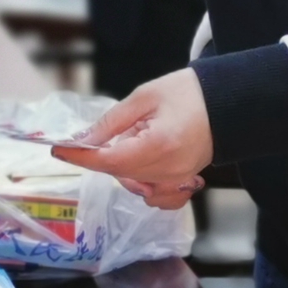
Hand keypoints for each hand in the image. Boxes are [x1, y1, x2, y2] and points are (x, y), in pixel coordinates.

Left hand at [47, 68, 211, 207]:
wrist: (229, 102)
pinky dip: (141, 184)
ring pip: (132, 183)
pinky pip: (154, 195)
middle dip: (102, 154)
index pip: (108, 160)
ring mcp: (177, 181)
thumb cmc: (188, 92)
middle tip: (110, 129)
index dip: (80, 156)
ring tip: (136, 135)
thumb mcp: (144, 97)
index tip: (58, 149)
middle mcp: (168, 171)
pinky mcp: (182, 183)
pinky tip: (141, 163)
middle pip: (118, 173)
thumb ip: (111, 122)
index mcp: (158, 146)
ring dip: (121, 164)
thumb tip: (83, 140)